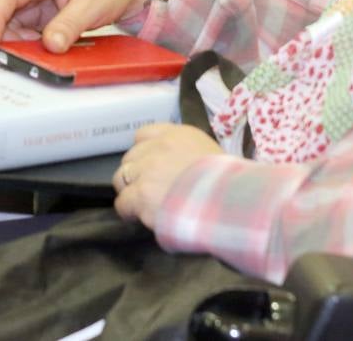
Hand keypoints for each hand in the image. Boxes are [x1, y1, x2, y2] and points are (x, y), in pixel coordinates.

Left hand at [113, 124, 227, 226]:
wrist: (230, 199)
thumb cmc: (229, 183)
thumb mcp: (213, 157)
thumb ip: (189, 157)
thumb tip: (179, 173)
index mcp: (179, 135)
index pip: (144, 135)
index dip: (145, 153)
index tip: (152, 167)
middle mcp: (159, 146)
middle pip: (130, 157)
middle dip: (137, 174)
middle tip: (151, 191)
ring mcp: (148, 169)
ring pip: (121, 178)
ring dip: (130, 191)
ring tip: (145, 205)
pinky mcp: (140, 193)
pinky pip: (122, 203)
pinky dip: (130, 212)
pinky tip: (143, 218)